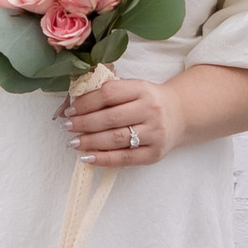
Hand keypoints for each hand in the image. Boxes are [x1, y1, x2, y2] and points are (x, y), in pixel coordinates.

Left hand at [63, 69, 184, 167]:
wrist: (180, 114)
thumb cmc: (148, 101)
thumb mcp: (134, 88)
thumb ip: (110, 93)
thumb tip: (75, 104)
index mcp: (142, 89)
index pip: (109, 94)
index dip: (85, 102)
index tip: (70, 109)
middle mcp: (150, 110)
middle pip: (110, 118)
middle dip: (84, 123)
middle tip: (67, 126)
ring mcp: (154, 133)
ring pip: (116, 139)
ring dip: (90, 141)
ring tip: (73, 142)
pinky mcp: (155, 153)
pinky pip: (125, 159)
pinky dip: (104, 159)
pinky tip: (87, 157)